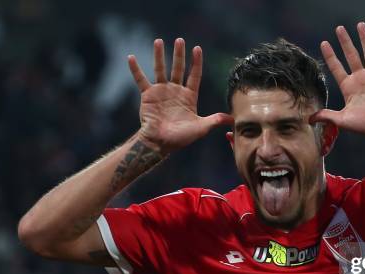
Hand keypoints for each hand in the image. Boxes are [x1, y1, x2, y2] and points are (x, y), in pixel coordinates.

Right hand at [128, 38, 232, 154]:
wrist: (160, 143)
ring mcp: (161, 92)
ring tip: (159, 41)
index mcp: (189, 97)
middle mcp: (175, 91)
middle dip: (179, 54)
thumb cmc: (180, 138)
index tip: (197, 48)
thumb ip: (215, 120)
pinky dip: (135, 69)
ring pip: (160, 69)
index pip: (194, 75)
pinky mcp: (148, 95)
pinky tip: (131, 58)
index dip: (196, 62)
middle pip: (178, 68)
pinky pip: (140, 80)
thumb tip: (233, 119)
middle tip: (180, 40)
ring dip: (159, 55)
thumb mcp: (201, 128)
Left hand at [311, 22, 364, 139]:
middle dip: (345, 42)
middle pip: (351, 55)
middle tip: (339, 29)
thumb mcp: (342, 120)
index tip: (324, 43)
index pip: (336, 68)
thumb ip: (326, 116)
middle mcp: (360, 78)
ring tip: (360, 25)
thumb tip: (309, 119)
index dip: (330, 56)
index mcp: (348, 86)